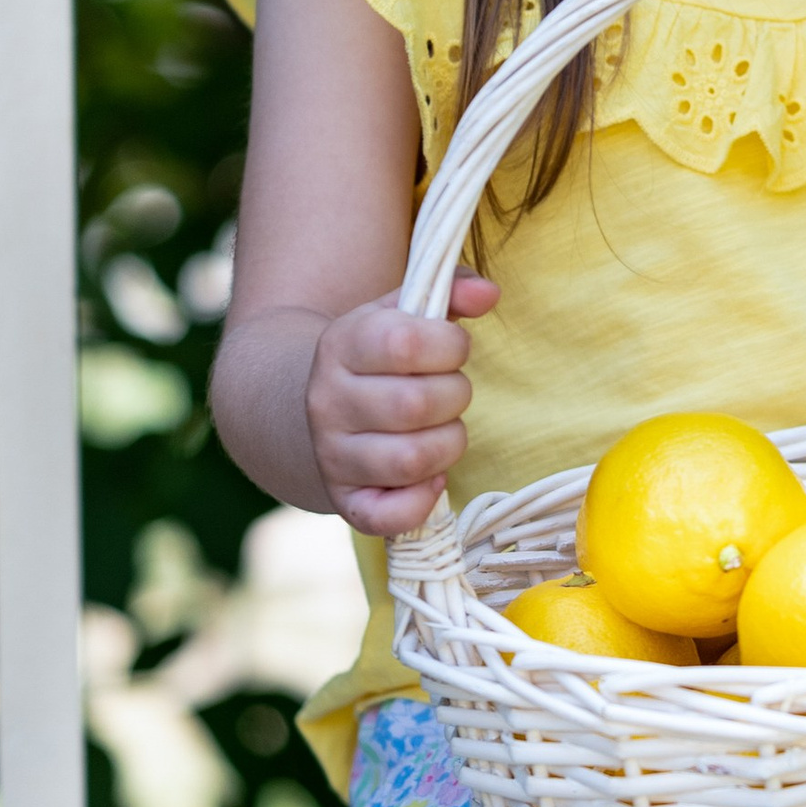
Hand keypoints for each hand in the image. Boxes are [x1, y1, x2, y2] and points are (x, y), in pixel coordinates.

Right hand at [304, 276, 496, 534]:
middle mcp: (328, 401)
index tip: (452, 348)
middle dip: (456, 396)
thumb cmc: (379, 357)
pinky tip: (431, 476)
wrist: (317, 407)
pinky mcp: (345, 501)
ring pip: (412, 460)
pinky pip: (390, 516)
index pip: (405, 343)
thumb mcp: (403, 312)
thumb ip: (450, 290)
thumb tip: (488, 293)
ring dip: (450, 444)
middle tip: (450, 392)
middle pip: (416, 404)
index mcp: (342, 344)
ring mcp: (332, 455)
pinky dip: (423, 500)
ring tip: (443, 430)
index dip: (450, 346)